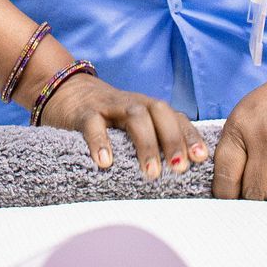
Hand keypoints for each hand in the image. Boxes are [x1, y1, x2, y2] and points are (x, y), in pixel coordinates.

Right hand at [39, 72, 208, 180]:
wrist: (64, 90)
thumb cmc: (106, 118)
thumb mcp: (131, 125)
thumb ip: (152, 141)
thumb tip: (178, 176)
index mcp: (148, 108)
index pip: (176, 117)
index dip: (190, 135)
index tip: (202, 159)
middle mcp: (133, 103)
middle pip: (159, 112)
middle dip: (172, 140)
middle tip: (179, 169)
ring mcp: (109, 106)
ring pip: (134, 116)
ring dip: (146, 144)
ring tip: (151, 174)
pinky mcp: (83, 112)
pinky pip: (93, 124)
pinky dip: (101, 143)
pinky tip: (106, 164)